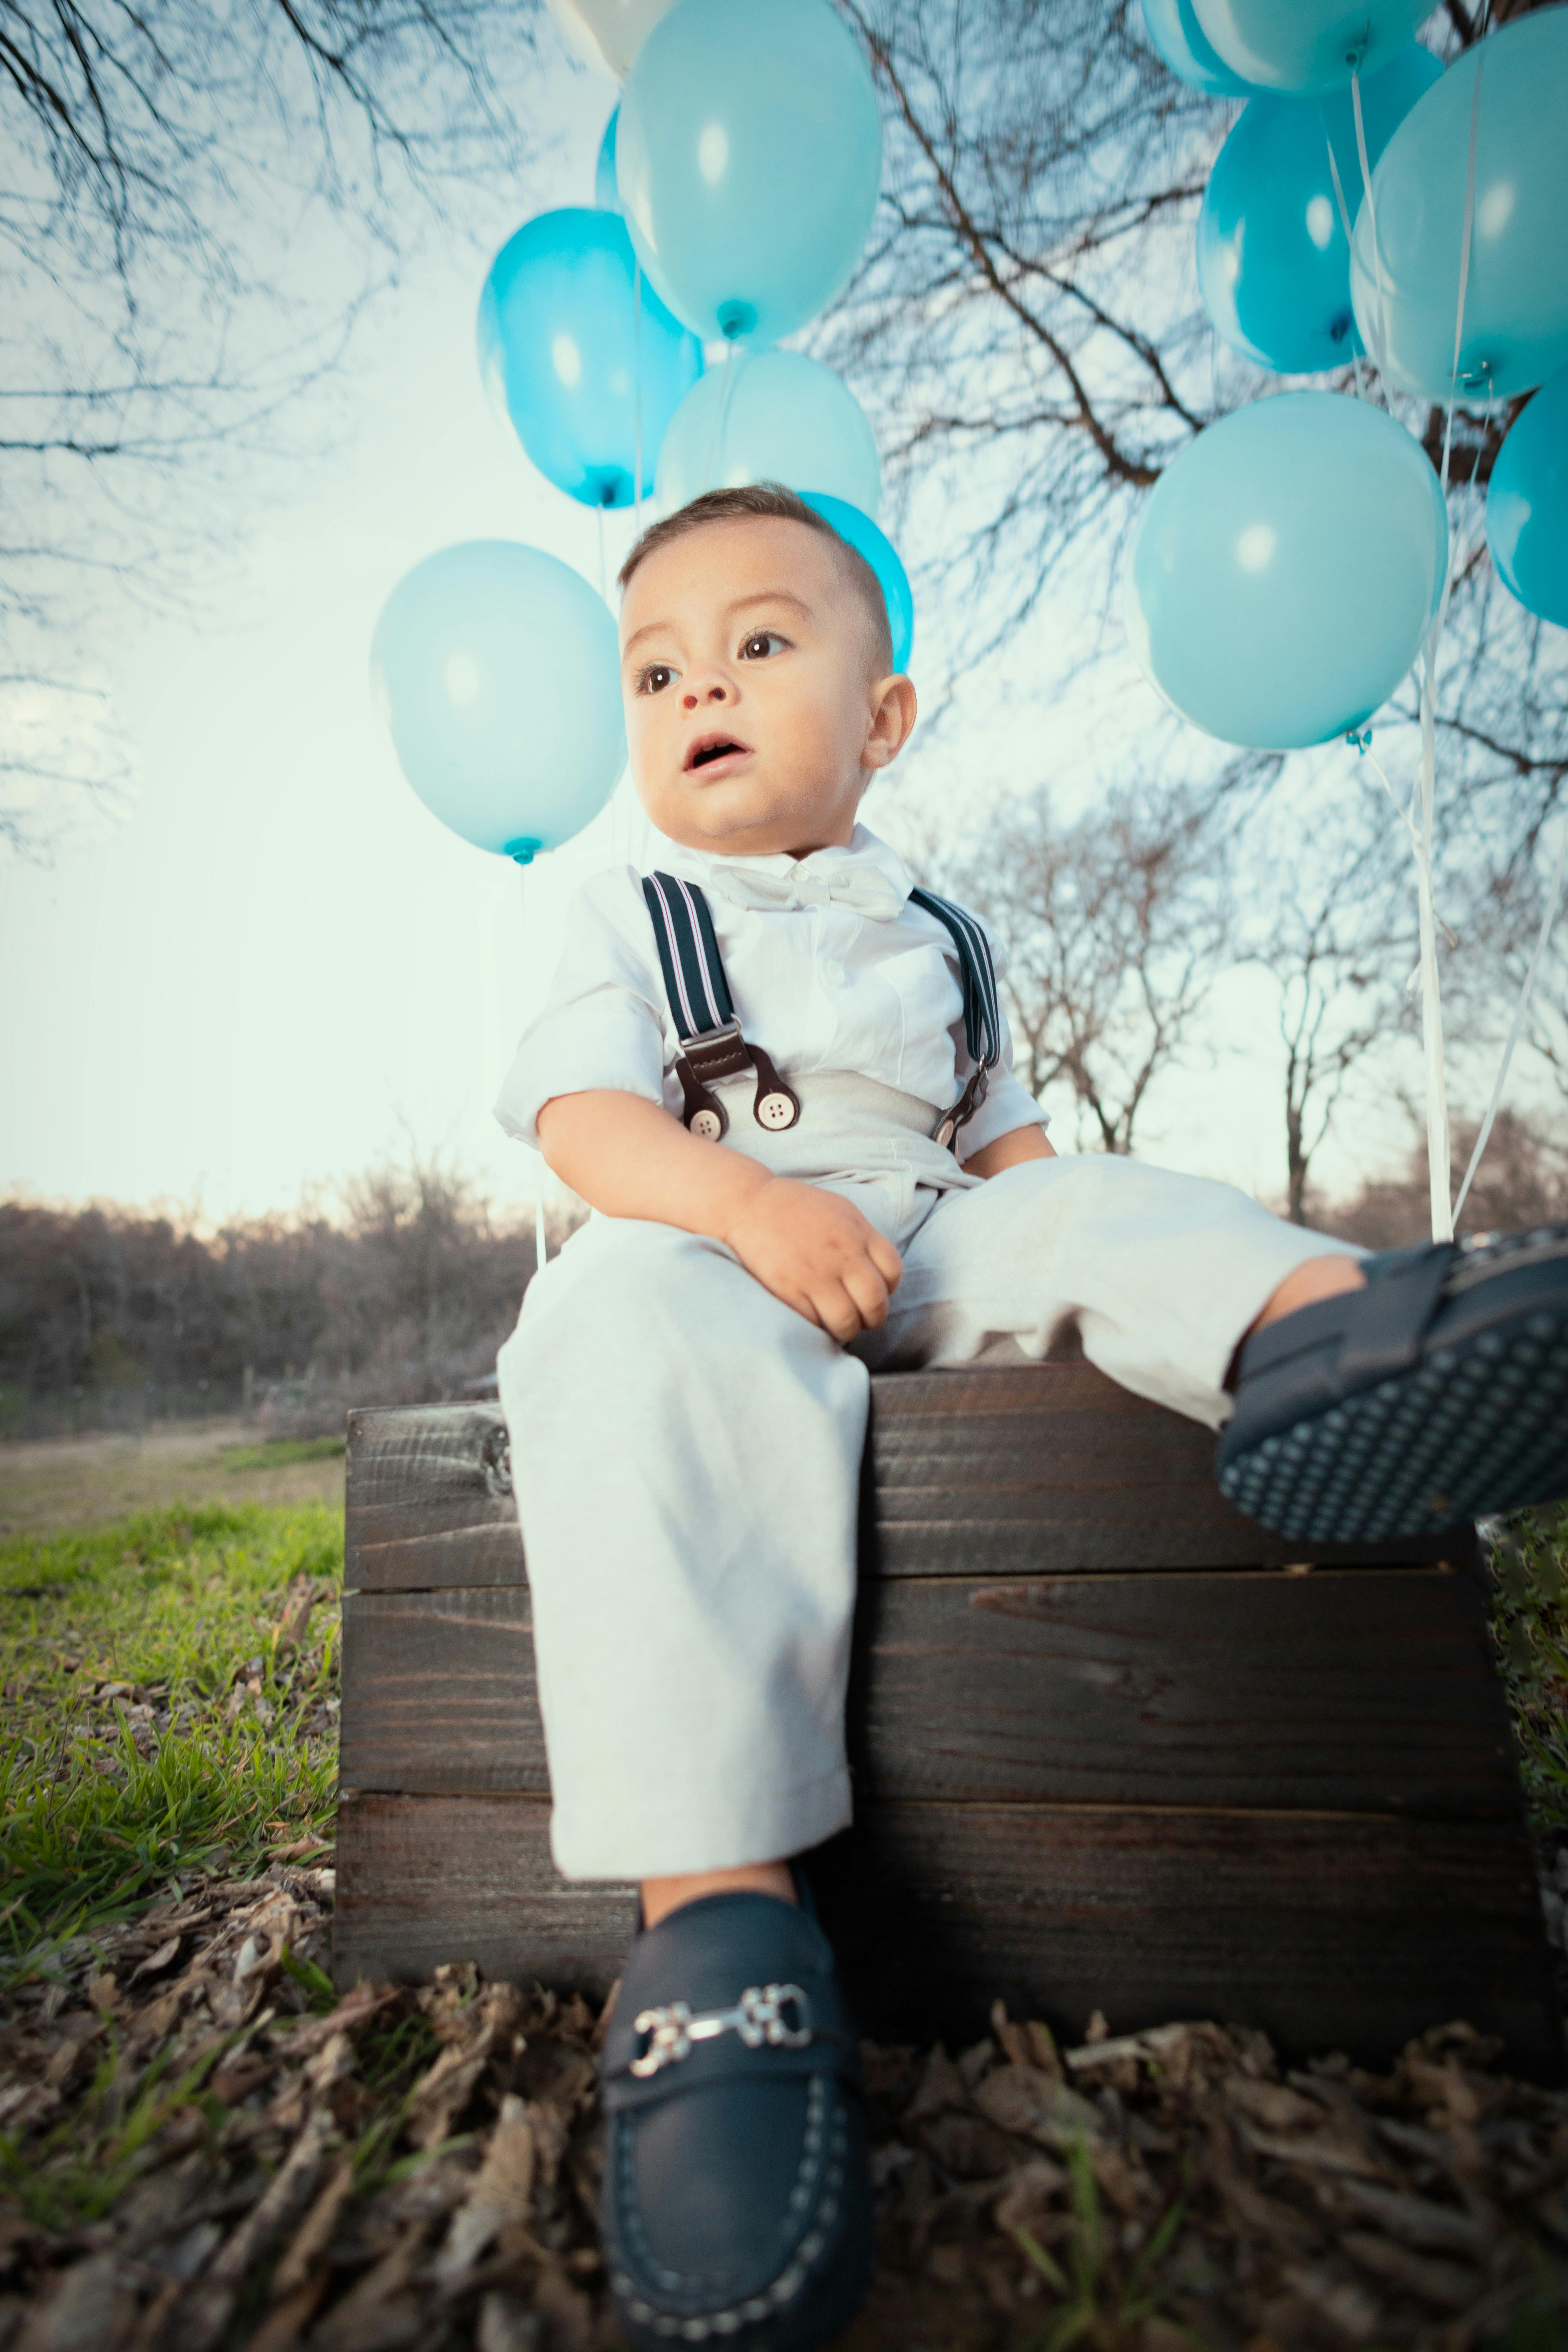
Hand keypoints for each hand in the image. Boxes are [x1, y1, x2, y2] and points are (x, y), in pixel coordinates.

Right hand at [722, 1176, 902, 1342]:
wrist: (747, 1205)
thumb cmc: (794, 1208)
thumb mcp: (839, 1210)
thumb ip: (863, 1237)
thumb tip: (880, 1273)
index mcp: (857, 1232)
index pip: (893, 1271)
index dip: (888, 1288)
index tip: (875, 1293)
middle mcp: (841, 1254)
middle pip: (875, 1302)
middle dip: (873, 1318)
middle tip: (862, 1319)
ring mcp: (814, 1274)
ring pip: (847, 1321)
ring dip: (847, 1330)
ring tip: (839, 1326)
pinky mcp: (788, 1290)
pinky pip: (814, 1323)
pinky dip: (818, 1328)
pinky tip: (814, 1319)